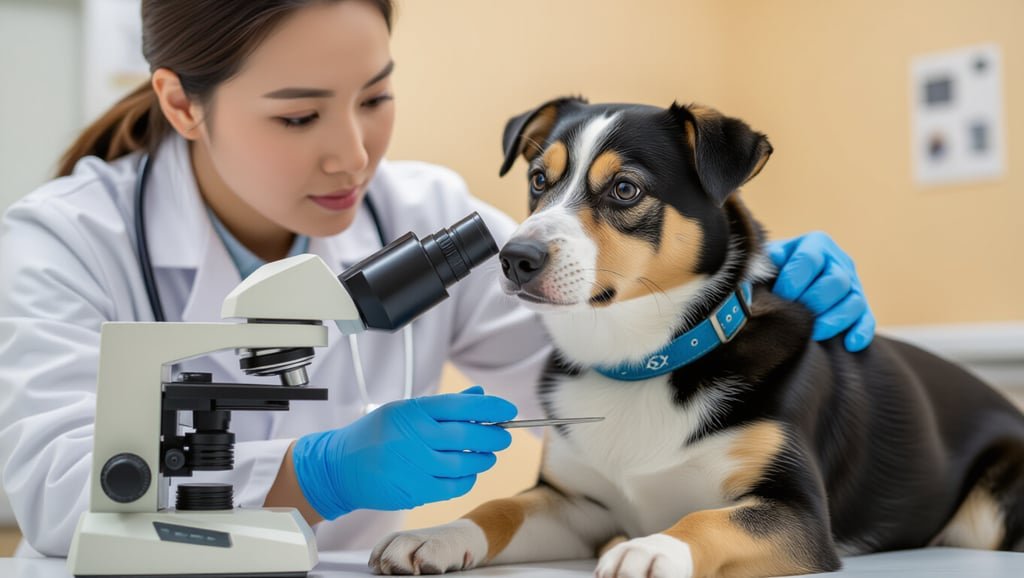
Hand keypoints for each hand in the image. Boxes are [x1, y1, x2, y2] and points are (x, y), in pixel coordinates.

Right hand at [292, 385, 515, 519]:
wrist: (340, 468)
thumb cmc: (376, 435)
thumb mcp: (404, 410)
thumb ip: (444, 405)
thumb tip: (480, 394)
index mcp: (413, 411)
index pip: (461, 405)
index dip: (490, 406)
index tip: (508, 409)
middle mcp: (415, 437)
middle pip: (468, 435)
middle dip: (494, 435)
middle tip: (504, 435)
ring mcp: (415, 465)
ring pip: (465, 463)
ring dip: (484, 459)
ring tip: (488, 454)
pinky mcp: (415, 490)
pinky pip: (454, 486)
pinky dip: (468, 479)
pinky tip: (470, 472)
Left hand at [767, 231, 874, 351]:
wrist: (785, 281)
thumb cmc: (772, 271)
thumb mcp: (767, 261)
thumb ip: (765, 264)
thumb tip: (766, 269)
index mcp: (816, 243)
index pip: (810, 260)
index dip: (793, 281)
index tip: (779, 297)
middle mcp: (839, 260)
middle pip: (836, 281)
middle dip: (814, 302)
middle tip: (795, 316)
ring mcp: (853, 284)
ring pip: (854, 301)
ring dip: (835, 320)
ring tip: (814, 333)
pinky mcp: (861, 306)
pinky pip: (867, 319)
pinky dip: (861, 332)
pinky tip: (850, 344)